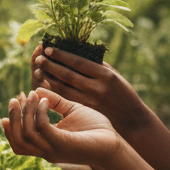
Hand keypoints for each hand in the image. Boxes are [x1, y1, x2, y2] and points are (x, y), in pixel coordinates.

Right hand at [3, 88, 120, 166]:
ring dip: (25, 113)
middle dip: (13, 117)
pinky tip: (45, 101)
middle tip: (16, 97)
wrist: (115, 144)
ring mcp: (54, 149)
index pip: (18, 142)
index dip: (12, 122)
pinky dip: (40, 113)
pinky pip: (43, 128)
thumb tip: (37, 90)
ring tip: (30, 95)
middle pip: (17, 141)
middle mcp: (46, 151)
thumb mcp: (71, 111)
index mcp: (45, 145)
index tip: (15, 100)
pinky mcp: (64, 144)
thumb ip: (55, 102)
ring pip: (26, 134)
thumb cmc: (96, 129)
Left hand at [33, 45, 149, 135]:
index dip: (61, 55)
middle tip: (38, 58)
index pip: (78, 62)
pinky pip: (65, 99)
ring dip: (48, 78)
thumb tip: (75, 51)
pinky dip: (53, 92)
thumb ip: (96, 65)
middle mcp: (97, 88)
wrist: (132, 120)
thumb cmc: (122, 93)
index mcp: (105, 75)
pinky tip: (44, 85)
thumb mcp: (114, 75)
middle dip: (51, 65)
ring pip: (64, 88)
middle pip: (68, 75)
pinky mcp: (85, 111)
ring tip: (38, 70)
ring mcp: (90, 101)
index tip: (48, 49)